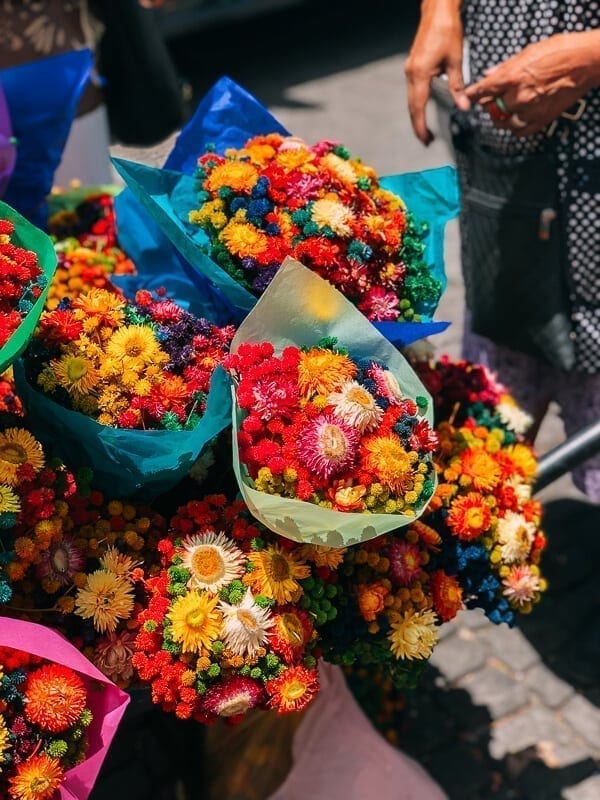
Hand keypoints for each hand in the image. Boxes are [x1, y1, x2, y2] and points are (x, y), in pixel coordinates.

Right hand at [405, 0, 469, 145]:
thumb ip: (457, 86)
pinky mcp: (413, 66)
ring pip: (411, 99)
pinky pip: (413, 90)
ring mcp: (410, 70)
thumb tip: (463, 107)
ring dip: (417, 115)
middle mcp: (411, 74)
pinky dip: (417, 103)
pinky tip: (424, 109)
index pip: (418, 107)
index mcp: (420, 74)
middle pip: (412, 107)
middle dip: (418, 125)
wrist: (437, 10)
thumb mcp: (456, 60)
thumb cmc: (447, 30)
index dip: (421, 126)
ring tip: (425, 129)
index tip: (425, 140)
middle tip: (426, 141)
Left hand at [466, 31, 599, 136]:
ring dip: (501, 118)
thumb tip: (489, 74)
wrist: (585, 62)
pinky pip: (520, 132)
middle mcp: (519, 97)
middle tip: (491, 101)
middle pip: (492, 109)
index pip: (482, 91)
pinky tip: (515, 120)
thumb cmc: (561, 52)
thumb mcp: (528, 52)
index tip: (469, 97)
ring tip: (504, 111)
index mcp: (513, 77)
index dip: (473, 94)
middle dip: (489, 105)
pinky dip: (514, 127)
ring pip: (504, 123)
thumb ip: (505, 66)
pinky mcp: (541, 120)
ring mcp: (530, 111)